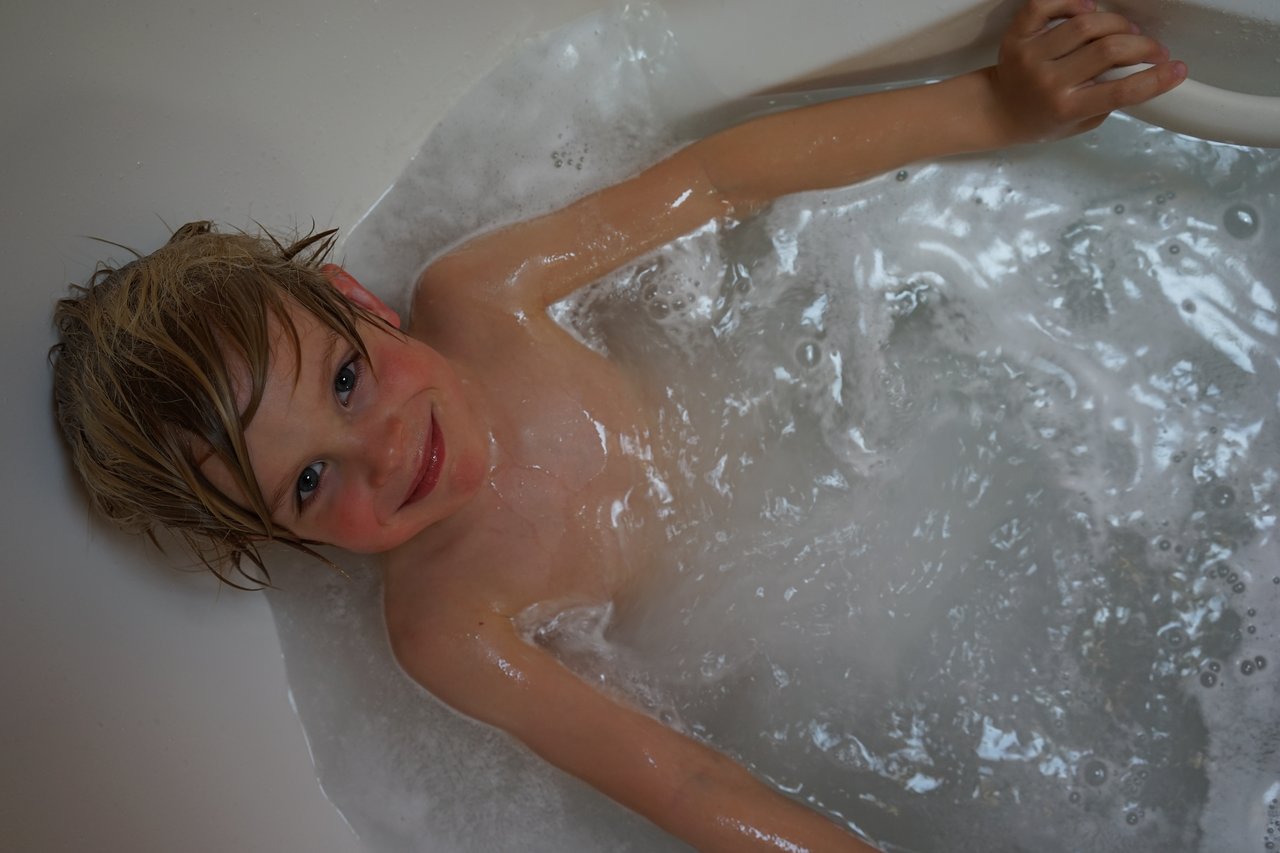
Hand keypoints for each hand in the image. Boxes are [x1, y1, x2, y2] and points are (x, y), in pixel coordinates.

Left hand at [987, 0, 1186, 142]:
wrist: (997, 110)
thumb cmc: (1044, 119)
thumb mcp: (1079, 123)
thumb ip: (1106, 101)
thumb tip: (1140, 71)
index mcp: (1066, 108)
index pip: (1119, 92)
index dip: (1155, 79)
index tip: (1179, 68)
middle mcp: (1048, 81)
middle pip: (1108, 50)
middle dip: (1142, 45)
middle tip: (1154, 49)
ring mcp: (1031, 55)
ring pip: (1085, 23)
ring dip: (1116, 23)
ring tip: (1125, 32)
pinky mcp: (1017, 35)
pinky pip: (1044, 4)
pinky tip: (1087, 7)